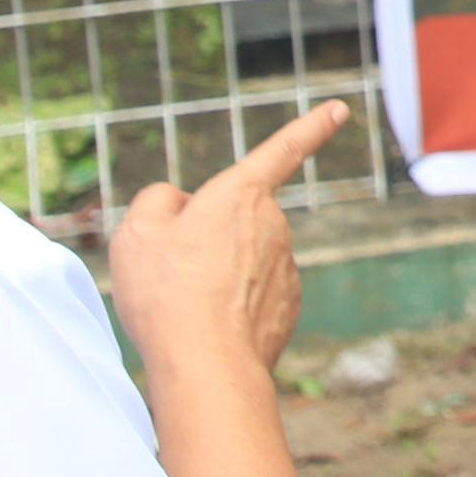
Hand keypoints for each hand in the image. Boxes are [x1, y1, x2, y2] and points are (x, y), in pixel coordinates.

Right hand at [108, 101, 350, 380]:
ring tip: (186, 308)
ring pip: (240, 262)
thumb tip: (179, 205)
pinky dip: (230, 310)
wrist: (206, 367)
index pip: (281, 150)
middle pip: (233, 222)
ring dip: (215, 278)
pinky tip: (207, 330)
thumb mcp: (136, 234)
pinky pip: (250, 298)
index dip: (311, 127)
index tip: (339, 109)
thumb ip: (157, 203)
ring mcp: (286, 269)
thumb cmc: (168, 294)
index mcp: (242, 194)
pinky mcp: (287, 309)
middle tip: (170, 274)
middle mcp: (274, 226)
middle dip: (205, 240)